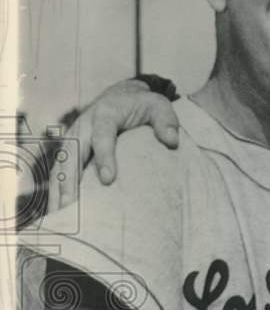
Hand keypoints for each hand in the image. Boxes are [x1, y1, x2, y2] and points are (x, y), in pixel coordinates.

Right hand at [47, 79, 178, 212]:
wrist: (122, 96)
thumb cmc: (143, 105)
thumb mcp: (159, 106)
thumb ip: (166, 121)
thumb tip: (172, 141)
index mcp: (106, 113)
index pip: (102, 135)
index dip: (104, 157)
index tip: (108, 180)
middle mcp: (84, 124)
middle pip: (73, 152)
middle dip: (70, 178)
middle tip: (71, 204)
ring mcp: (74, 136)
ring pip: (62, 162)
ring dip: (58, 187)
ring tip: (60, 213)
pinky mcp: (70, 147)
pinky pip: (59, 168)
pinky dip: (56, 187)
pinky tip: (59, 209)